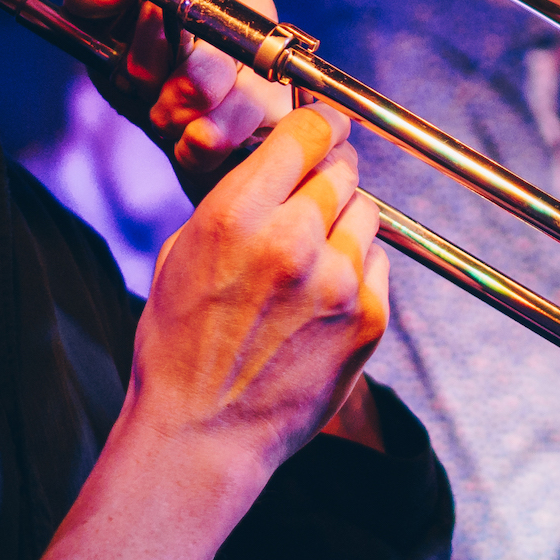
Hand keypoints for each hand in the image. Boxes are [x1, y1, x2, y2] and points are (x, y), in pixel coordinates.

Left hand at [61, 0, 294, 193]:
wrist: (174, 112)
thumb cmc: (133, 47)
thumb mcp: (95, 20)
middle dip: (152, 49)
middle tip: (134, 76)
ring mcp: (262, 18)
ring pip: (219, 59)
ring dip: (178, 96)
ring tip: (161, 110)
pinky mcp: (278, 76)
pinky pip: (244, 104)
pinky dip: (208, 132)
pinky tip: (188, 139)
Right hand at [122, 103, 391, 495]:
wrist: (201, 436)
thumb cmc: (179, 348)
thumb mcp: (181, 253)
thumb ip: (234, 201)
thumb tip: (276, 162)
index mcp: (237, 215)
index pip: (306, 132)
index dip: (319, 123)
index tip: (325, 125)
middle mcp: (293, 240)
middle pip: (342, 170)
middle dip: (329, 175)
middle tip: (314, 195)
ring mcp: (338, 282)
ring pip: (366, 214)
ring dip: (344, 223)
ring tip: (313, 256)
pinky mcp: (368, 320)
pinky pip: (379, 266)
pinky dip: (358, 272)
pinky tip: (322, 299)